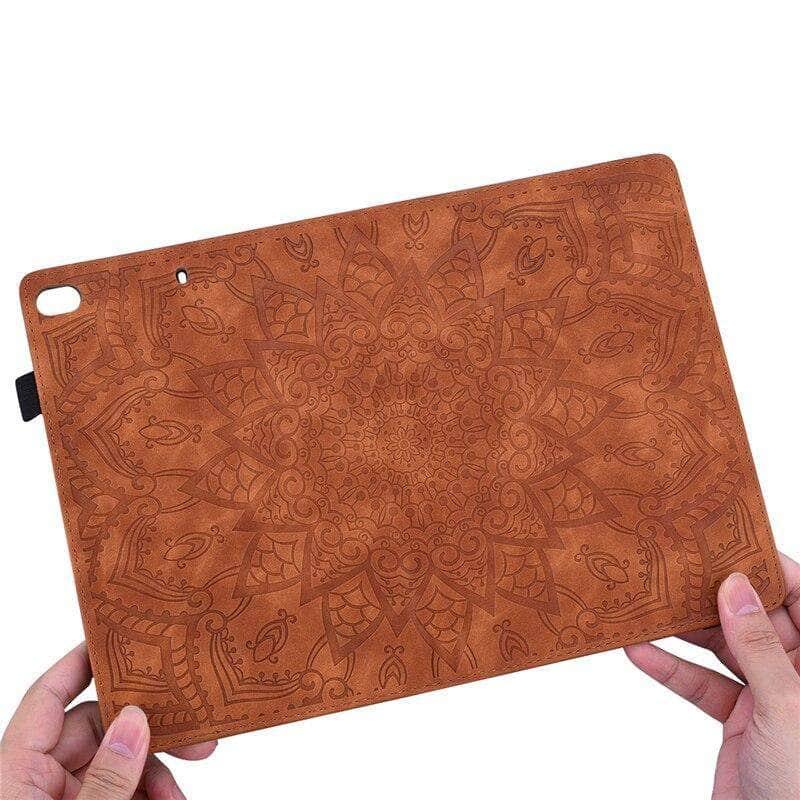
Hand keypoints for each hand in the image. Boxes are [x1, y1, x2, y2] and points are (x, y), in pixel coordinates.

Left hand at [1, 643, 216, 798]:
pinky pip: (119, 793)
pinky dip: (147, 796)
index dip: (83, 660)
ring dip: (155, 775)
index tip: (127, 637)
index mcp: (12, 773)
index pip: (48, 697)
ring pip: (117, 763)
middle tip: (198, 735)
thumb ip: (106, 778)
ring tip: (181, 799)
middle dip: (149, 733)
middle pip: (98, 728)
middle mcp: (34, 781)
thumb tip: (135, 720)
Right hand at [626, 553, 799, 798]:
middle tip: (677, 565)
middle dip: (714, 594)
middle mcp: (798, 673)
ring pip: (722, 648)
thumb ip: (759, 647)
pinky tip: (640, 651)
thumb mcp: (785, 707)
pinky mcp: (737, 717)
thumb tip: (735, 588)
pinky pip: (701, 683)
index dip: (768, 568)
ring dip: (684, 631)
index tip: (727, 541)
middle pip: (752, 618)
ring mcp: (766, 695)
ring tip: (650, 604)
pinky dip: (670, 669)